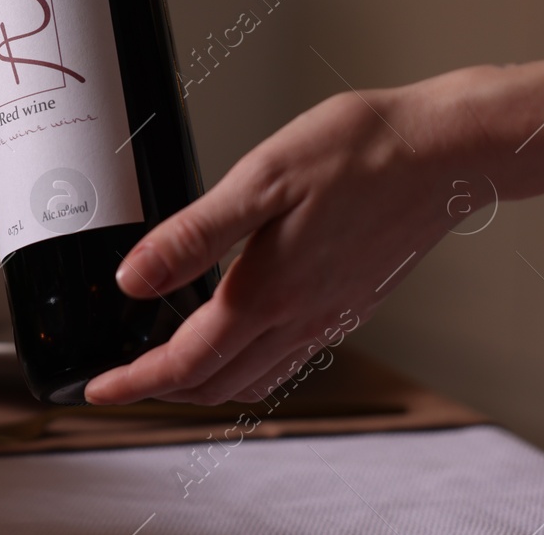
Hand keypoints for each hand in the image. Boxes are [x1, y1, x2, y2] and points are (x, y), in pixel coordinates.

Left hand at [84, 73, 478, 405]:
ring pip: (252, 379)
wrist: (443, 153)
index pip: (186, 364)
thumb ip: (191, 236)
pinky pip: (287, 361)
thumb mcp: (258, 181)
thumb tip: (133, 280)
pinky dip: (246, 367)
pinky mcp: (351, 307)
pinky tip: (235, 335)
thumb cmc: (356, 154)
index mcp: (268, 294)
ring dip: (203, 383)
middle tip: (122, 376)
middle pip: (216, 384)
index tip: (99, 390)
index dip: (135, 384)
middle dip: (162, 390)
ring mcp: (330, 319)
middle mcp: (300, 320)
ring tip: (166, 363)